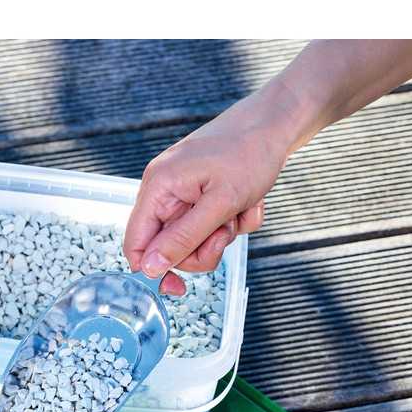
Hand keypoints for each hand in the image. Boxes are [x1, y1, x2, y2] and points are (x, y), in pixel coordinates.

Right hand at [124, 92, 297, 297]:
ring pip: (193, 239)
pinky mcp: (202, 194)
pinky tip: (248, 202)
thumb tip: (149, 268)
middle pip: (168, 246)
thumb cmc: (249, 154)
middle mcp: (164, 190)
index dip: (153, 269)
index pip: (136, 242)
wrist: (276, 124)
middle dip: (201, 248)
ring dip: (221, 234)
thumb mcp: (219, 203)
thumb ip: (183, 238)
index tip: (179, 287)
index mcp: (158, 188)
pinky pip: (211, 225)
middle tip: (225, 233)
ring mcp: (183, 192)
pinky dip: (233, 220)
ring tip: (240, 211)